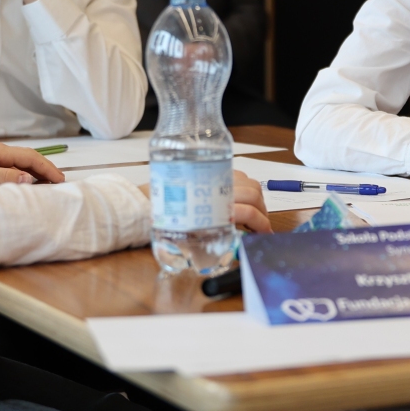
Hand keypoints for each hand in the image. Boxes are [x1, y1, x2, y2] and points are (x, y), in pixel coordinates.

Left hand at [0, 141, 64, 184]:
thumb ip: (5, 178)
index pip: (32, 159)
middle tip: (58, 183)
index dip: (49, 169)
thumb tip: (30, 180)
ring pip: (18, 166)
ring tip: (43, 186)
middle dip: (44, 170)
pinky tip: (18, 187)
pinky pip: (8, 171)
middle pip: (28, 160)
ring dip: (32, 175)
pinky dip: (18, 178)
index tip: (62, 180)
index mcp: (1, 152)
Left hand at [138, 170, 272, 233]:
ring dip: (256, 198)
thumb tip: (241, 241)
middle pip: (253, 194)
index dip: (261, 224)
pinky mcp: (210, 169)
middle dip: (262, 211)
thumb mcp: (195, 237)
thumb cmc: (167, 222)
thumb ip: (220, 237)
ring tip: (253, 213)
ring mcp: (214, 174)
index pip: (248, 212)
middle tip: (262, 225)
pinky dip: (245, 187)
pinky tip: (241, 199)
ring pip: (249, 182)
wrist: (145, 204)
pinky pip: (238, 174)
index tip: (265, 232)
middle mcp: (216, 186)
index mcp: (213, 204)